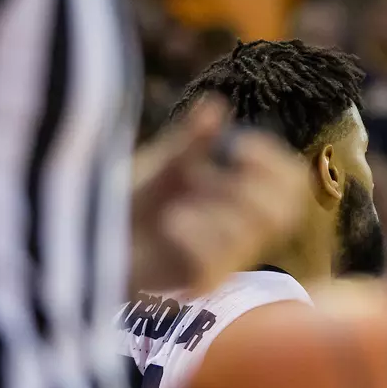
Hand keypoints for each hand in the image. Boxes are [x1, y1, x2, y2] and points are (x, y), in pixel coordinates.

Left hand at [129, 95, 305, 294]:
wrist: (94, 240)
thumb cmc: (134, 203)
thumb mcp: (163, 163)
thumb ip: (190, 140)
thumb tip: (214, 105)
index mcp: (247, 198)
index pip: (292, 182)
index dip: (274, 162)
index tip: (239, 144)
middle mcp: (245, 231)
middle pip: (284, 212)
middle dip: (250, 187)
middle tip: (207, 175)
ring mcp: (227, 260)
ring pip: (247, 233)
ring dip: (212, 208)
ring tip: (178, 203)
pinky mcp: (201, 282)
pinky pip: (212, 259)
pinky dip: (193, 233)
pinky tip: (170, 224)